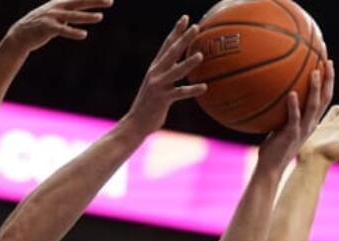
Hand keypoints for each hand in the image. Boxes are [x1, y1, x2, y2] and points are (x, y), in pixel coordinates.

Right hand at [5, 0, 111, 52]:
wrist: (20, 35)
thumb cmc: (39, 26)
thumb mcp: (53, 15)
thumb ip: (66, 14)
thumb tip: (78, 14)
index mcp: (59, 3)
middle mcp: (57, 8)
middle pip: (79, 3)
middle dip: (95, 1)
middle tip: (110, 1)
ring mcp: (52, 17)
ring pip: (73, 16)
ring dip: (87, 16)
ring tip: (100, 17)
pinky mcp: (48, 28)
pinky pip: (63, 30)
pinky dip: (73, 32)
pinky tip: (83, 35)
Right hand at [123, 17, 206, 134]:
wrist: (135, 123)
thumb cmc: (149, 106)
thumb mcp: (157, 86)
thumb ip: (167, 76)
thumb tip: (181, 69)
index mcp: (155, 68)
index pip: (167, 45)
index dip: (176, 31)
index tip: (185, 18)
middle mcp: (155, 73)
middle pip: (171, 52)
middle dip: (183, 39)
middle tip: (196, 27)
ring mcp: (158, 86)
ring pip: (176, 71)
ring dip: (188, 62)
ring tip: (201, 55)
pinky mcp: (162, 99)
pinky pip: (179, 93)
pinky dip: (192, 90)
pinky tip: (204, 87)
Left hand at [256, 61, 333, 175]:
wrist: (271, 167)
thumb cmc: (274, 146)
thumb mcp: (281, 124)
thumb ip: (283, 110)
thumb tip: (277, 93)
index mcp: (311, 121)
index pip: (324, 97)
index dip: (328, 80)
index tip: (327, 62)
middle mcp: (310, 124)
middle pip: (325, 98)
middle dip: (328, 79)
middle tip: (328, 60)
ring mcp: (302, 129)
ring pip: (313, 106)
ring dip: (314, 89)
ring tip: (315, 72)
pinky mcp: (291, 135)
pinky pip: (294, 118)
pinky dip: (293, 106)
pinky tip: (291, 94)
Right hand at [302, 86, 338, 165]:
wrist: (312, 160)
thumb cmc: (332, 154)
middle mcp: (337, 129)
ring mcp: (324, 130)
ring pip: (332, 116)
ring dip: (336, 110)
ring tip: (338, 105)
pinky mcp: (313, 131)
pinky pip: (318, 118)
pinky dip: (319, 113)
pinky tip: (317, 112)